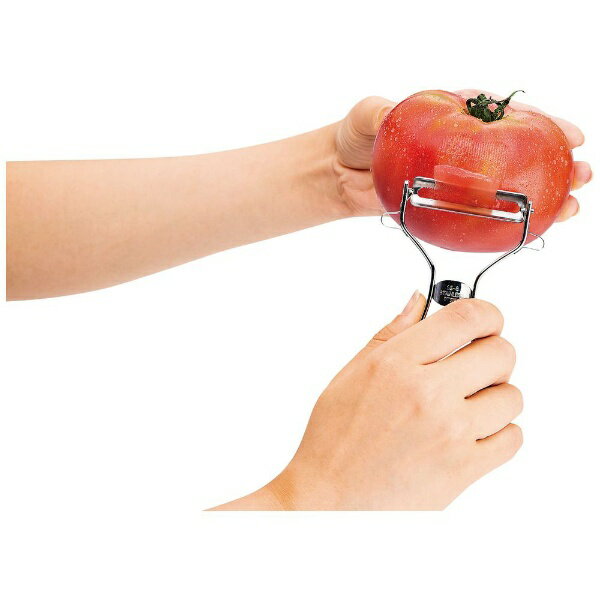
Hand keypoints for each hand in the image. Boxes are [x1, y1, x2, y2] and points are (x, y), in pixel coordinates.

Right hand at [217, 295, 522, 509]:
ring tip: (468, 403)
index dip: (486, 312)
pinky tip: (473, 430)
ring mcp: (450, 432)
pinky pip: (512, 438)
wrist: (329, 501)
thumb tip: (418, 303)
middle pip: (501, 352)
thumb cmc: (335, 441)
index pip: (466, 318)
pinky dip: (499, 431)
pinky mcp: (464, 469)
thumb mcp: (352, 374)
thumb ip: (390, 333)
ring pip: (512, 396)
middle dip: (493, 352)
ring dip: (495, 395)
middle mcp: (426, 394)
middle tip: (475, 363)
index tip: (486, 319)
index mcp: (396, 364)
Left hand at [333, 92, 591, 219]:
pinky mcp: (447, 205)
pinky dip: (507, 222)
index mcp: (454, 115)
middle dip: (554, 160)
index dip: (538, 122)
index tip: (564, 133)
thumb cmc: (356, 137)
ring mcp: (458, 177)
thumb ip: (380, 113)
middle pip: (518, 149)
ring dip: (543, 194)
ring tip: (571, 206)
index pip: (504, 114)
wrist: (340, 173)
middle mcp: (463, 146)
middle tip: (580, 173)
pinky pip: (481, 213)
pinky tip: (532, 230)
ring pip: (507, 184)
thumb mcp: (367, 115)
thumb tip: (387, 112)